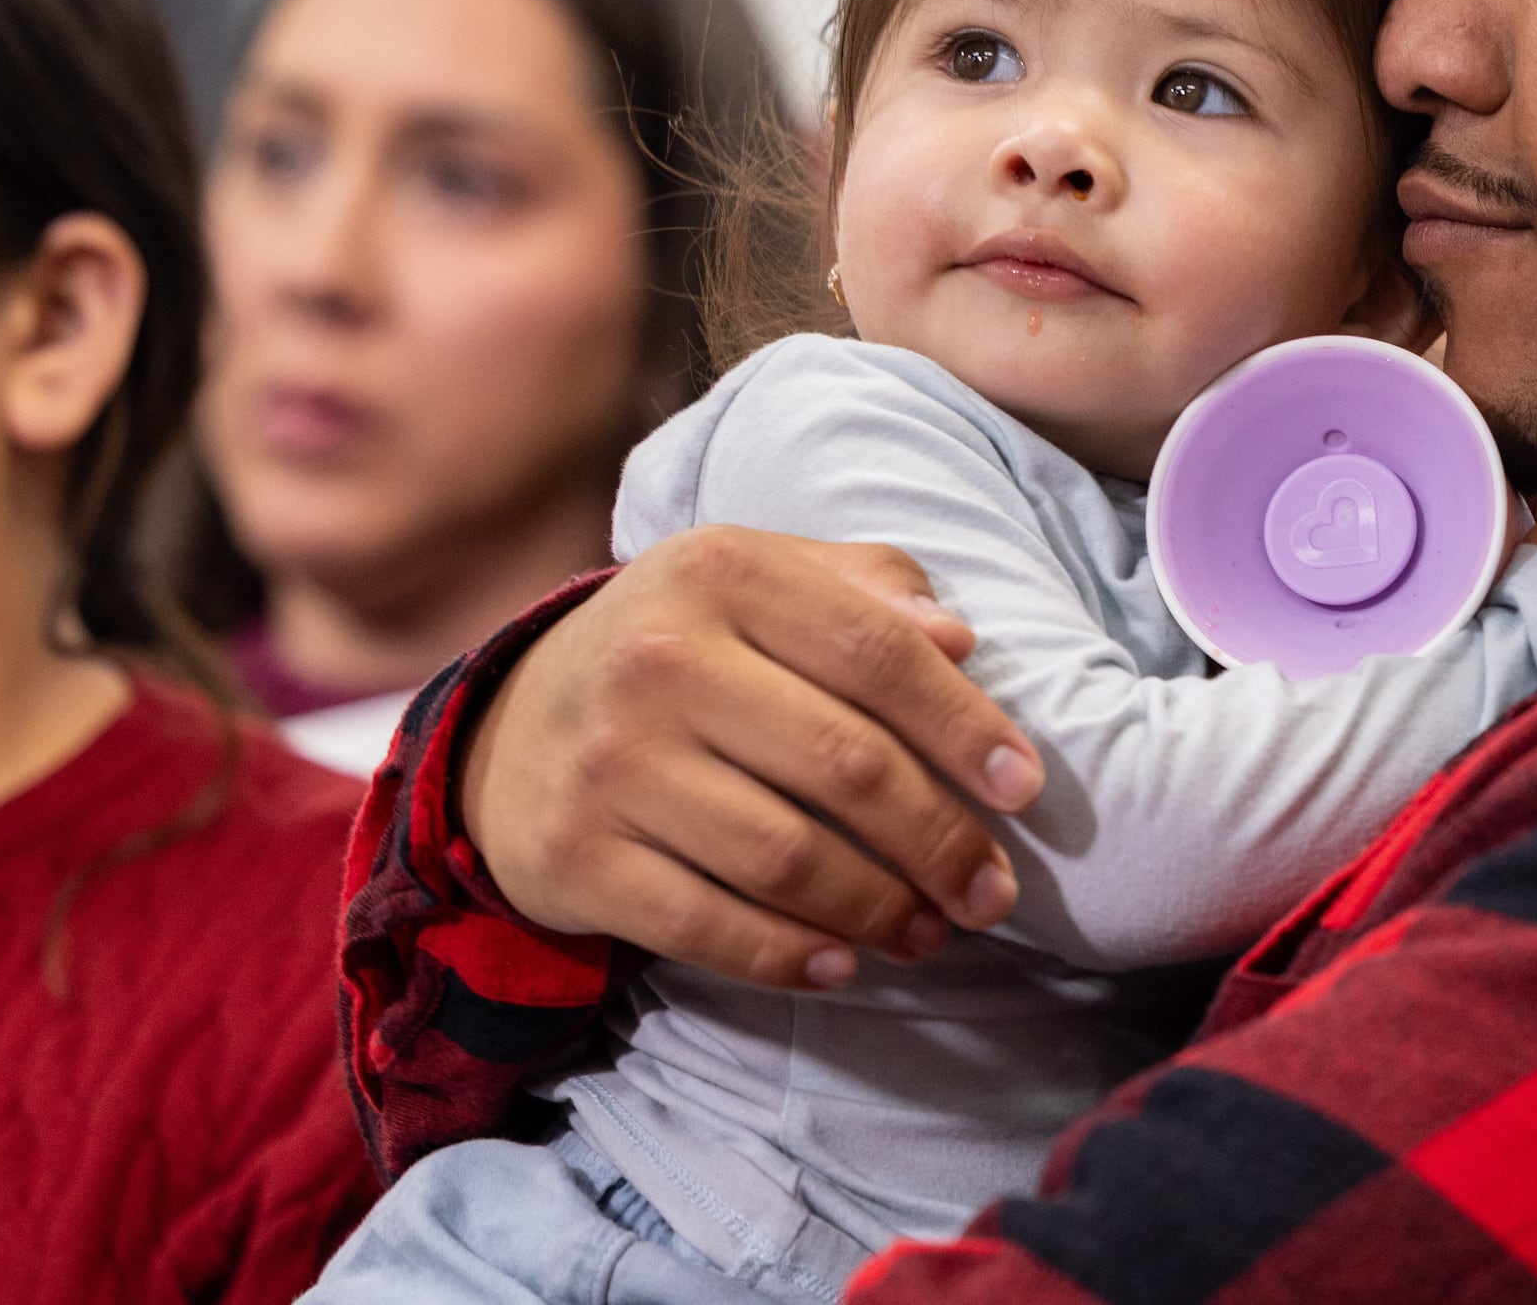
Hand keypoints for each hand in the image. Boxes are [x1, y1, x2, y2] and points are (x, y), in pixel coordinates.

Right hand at [461, 526, 1047, 990]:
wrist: (511, 724)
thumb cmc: (685, 649)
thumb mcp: (763, 584)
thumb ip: (866, 590)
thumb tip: (961, 641)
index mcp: (722, 572)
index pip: (877, 652)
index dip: (966, 726)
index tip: (1025, 789)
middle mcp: (659, 659)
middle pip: (846, 765)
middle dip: (941, 840)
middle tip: (992, 890)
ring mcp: (610, 763)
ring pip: (787, 858)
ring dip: (880, 908)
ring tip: (931, 930)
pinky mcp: (576, 857)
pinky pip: (708, 927)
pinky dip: (789, 957)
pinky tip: (843, 964)